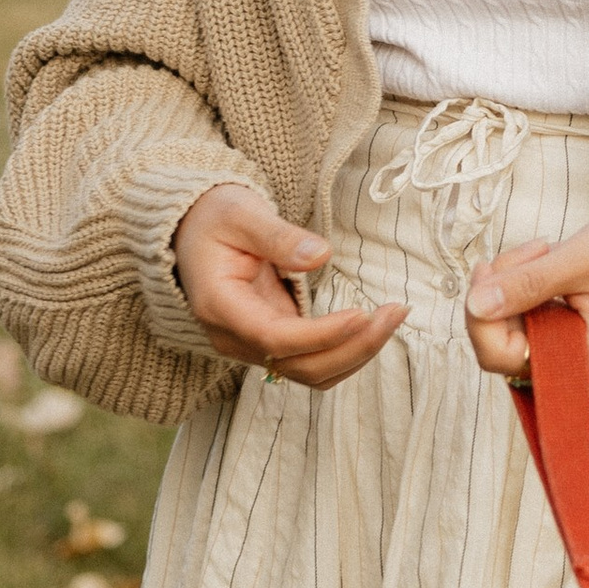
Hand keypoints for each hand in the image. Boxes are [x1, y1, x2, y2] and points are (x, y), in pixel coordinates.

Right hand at [169, 183, 405, 387]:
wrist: (193, 231)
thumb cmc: (215, 218)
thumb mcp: (241, 214)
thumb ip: (278, 236)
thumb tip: (320, 255)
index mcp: (220, 307)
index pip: (274, 339)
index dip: (322, 335)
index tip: (362, 313)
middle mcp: (234, 337)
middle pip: (299, 366)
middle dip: (353, 347)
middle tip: (395, 312)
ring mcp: (253, 345)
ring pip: (311, 373)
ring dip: (357, 353)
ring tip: (393, 316)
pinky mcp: (272, 341)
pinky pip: (313, 362)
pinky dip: (347, 351)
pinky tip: (374, 325)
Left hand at [465, 208, 588, 387]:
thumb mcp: (581, 260)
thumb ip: (528, 283)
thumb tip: (476, 303)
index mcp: (578, 360)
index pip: (498, 356)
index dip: (482, 316)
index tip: (490, 268)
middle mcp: (568, 368)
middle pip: (496, 341)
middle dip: (497, 291)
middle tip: (528, 251)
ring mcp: (563, 354)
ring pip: (504, 325)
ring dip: (510, 282)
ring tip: (544, 251)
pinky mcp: (559, 336)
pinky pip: (520, 316)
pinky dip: (521, 285)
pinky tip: (544, 262)